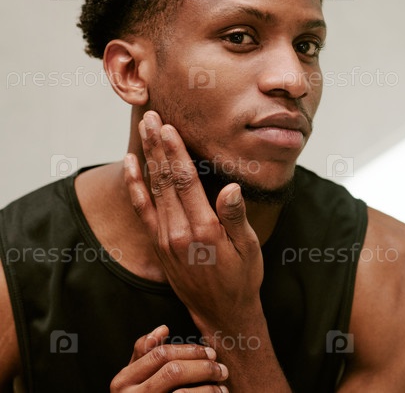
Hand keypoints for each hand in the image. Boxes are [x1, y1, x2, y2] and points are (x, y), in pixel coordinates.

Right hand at [110, 325, 228, 392]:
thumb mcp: (136, 377)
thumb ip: (146, 353)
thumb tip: (163, 328)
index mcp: (123, 381)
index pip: (161, 354)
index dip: (191, 350)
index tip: (211, 353)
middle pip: (174, 372)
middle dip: (204, 367)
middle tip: (222, 370)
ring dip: (209, 388)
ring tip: (221, 387)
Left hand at [123, 111, 263, 330]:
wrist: (221, 313)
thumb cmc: (242, 278)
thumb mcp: (249, 248)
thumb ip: (236, 217)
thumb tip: (232, 188)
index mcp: (203, 230)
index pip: (185, 182)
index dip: (176, 152)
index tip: (169, 127)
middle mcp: (178, 232)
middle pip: (164, 179)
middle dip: (158, 145)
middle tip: (151, 115)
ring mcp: (164, 238)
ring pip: (152, 189)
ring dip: (148, 156)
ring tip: (145, 129)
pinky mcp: (158, 244)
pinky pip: (142, 209)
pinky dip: (134, 185)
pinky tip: (131, 164)